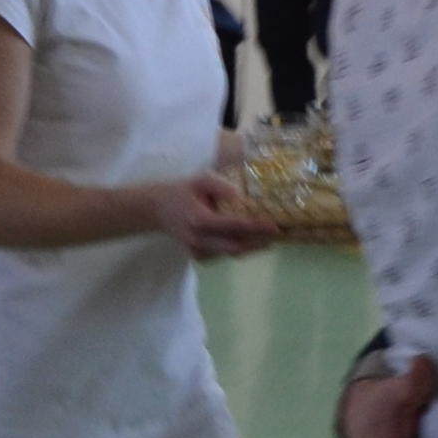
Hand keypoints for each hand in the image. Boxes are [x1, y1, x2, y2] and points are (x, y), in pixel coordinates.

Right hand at [151, 170, 276, 260]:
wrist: (156, 209)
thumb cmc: (181, 191)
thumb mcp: (199, 180)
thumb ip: (220, 186)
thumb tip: (241, 197)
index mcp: (199, 220)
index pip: (234, 226)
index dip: (256, 227)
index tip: (275, 225)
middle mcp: (199, 240)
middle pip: (237, 247)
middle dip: (260, 242)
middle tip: (281, 235)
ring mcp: (198, 251)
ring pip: (232, 253)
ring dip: (253, 247)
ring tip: (272, 237)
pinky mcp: (198, 257)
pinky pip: (224, 255)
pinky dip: (240, 248)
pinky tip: (253, 240)